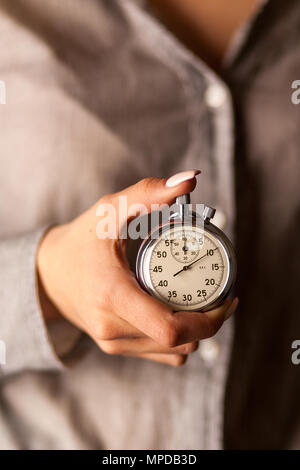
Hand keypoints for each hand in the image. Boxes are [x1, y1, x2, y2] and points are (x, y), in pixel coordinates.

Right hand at [37, 172, 237, 366]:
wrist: (49, 275)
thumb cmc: (81, 240)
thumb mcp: (110, 210)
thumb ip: (149, 192)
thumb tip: (191, 178)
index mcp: (112, 295)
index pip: (171, 328)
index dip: (209, 320)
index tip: (228, 299)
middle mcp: (112, 328)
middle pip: (181, 341)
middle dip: (210, 320)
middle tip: (220, 292)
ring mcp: (113, 343)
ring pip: (176, 351)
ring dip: (196, 329)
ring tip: (200, 298)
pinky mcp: (116, 349)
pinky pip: (163, 354)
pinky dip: (180, 339)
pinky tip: (180, 313)